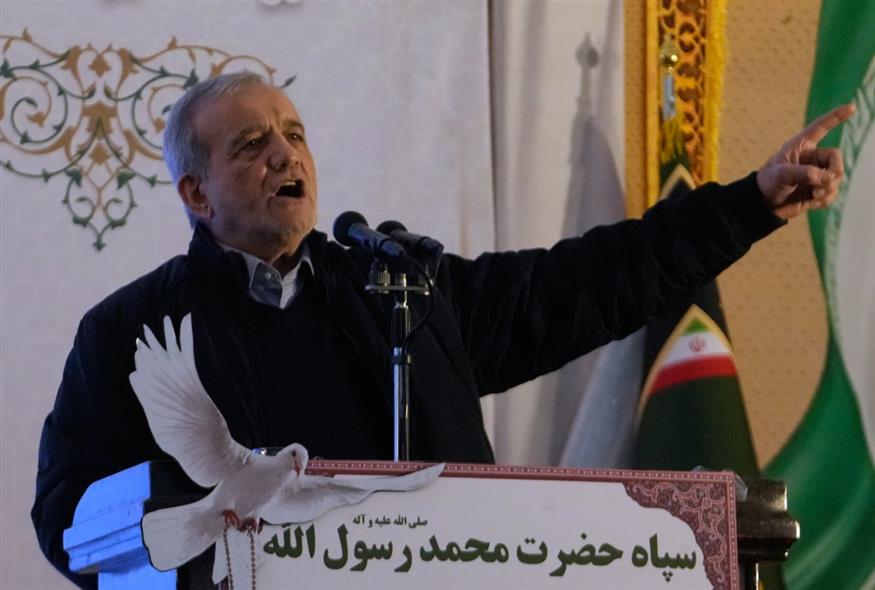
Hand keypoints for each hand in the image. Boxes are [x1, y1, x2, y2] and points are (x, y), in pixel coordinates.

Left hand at [756, 103, 854, 219]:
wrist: (764, 205)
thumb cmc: (768, 183)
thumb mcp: (781, 175)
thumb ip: (804, 173)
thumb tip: (826, 177)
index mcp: (801, 146)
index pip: (821, 127)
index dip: (836, 117)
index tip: (852, 107)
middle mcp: (812, 158)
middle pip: (836, 158)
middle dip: (835, 170)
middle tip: (826, 182)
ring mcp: (817, 174)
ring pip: (836, 177)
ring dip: (829, 187)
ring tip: (815, 194)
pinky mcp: (818, 190)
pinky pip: (832, 192)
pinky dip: (826, 198)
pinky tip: (814, 202)